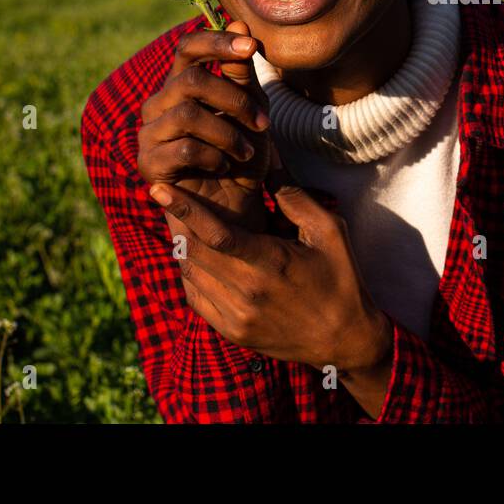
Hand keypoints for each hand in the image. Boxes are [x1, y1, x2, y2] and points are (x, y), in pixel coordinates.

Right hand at [137, 20, 273, 231]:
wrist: (235, 204)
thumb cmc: (243, 154)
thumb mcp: (251, 110)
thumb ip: (241, 72)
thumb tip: (239, 23)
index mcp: (182, 84)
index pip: (188, 48)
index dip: (217, 41)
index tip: (251, 46)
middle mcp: (160, 103)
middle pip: (190, 79)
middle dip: (234, 98)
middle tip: (262, 123)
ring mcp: (149, 133)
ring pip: (187, 114)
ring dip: (228, 133)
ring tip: (246, 151)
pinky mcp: (147, 163)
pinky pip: (182, 149)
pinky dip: (213, 156)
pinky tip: (224, 166)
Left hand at [149, 178, 393, 386]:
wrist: (345, 340)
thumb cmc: (340, 278)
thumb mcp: (328, 231)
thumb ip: (294, 196)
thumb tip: (268, 163)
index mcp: (270, 263)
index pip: (215, 234)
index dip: (184, 209)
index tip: (158, 189)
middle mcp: (247, 293)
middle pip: (193, 251)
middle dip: (176, 221)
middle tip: (165, 197)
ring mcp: (236, 317)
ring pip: (191, 273)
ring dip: (182, 245)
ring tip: (178, 221)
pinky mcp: (232, 332)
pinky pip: (196, 297)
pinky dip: (190, 272)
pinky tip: (197, 255)